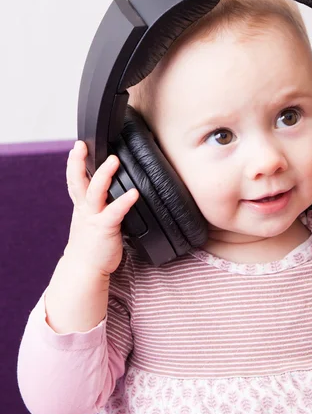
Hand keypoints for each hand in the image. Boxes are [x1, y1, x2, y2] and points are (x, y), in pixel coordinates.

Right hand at [64, 140, 138, 276]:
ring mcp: (94, 218)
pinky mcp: (105, 228)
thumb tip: (114, 193)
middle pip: (78, 181)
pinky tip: (133, 193)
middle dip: (78, 161)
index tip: (79, 145)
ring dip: (103, 175)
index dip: (75, 162)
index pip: (76, 180)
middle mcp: (85, 209)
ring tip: (113, 160)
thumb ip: (100, 206)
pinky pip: (115, 212)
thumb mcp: (92, 220)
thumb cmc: (93, 245)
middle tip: (81, 144)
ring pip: (95, 192)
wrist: (85, 269)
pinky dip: (124, 201)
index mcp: (82, 206)